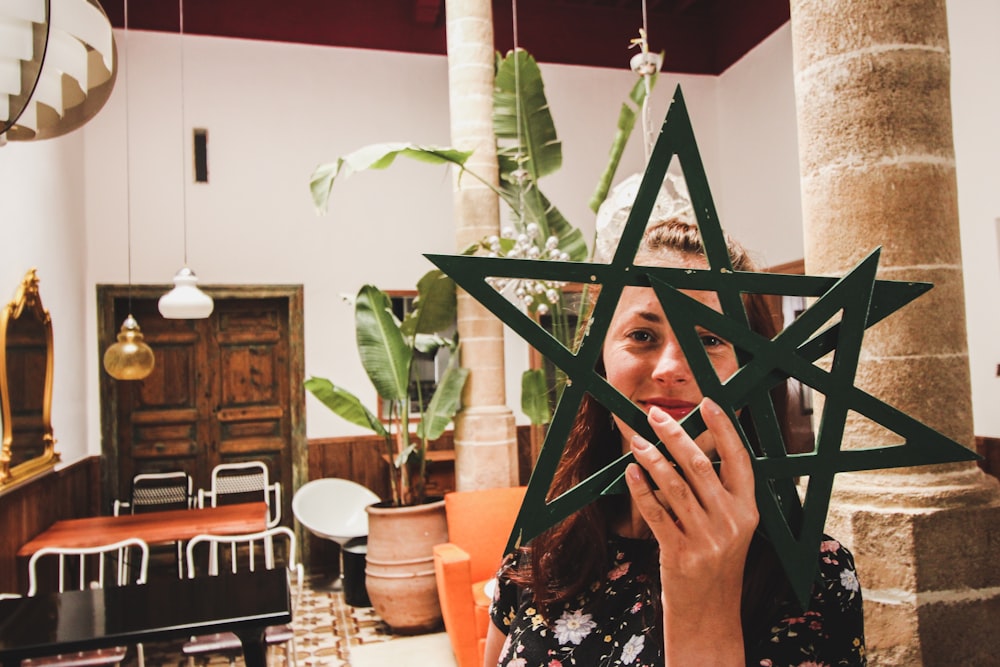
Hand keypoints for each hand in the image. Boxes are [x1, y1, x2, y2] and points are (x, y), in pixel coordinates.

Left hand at [625, 397, 757, 663]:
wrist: (710, 614)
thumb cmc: (716, 562)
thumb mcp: (731, 529)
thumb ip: (719, 494)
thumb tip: (692, 449)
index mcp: (749, 510)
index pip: (740, 459)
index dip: (725, 428)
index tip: (709, 401)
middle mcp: (732, 522)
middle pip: (700, 465)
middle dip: (675, 434)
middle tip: (654, 414)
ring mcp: (707, 539)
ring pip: (675, 485)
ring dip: (652, 457)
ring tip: (636, 439)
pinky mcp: (681, 554)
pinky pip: (657, 512)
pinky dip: (641, 489)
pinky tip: (630, 472)